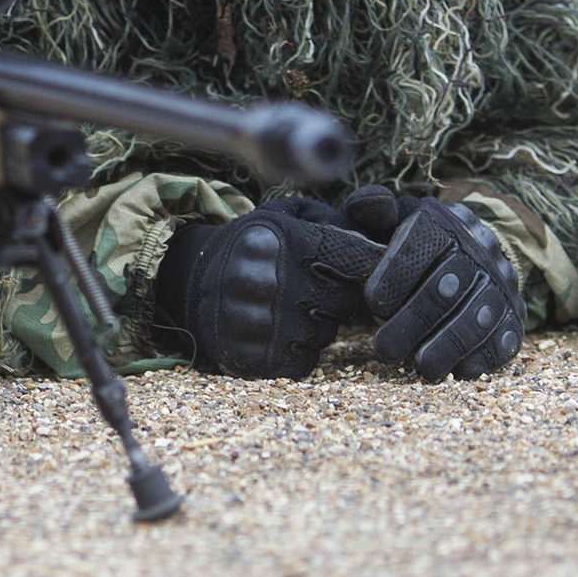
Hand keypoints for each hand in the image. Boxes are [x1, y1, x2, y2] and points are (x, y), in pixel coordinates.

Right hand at [155, 204, 383, 378]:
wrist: (190, 283)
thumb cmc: (253, 245)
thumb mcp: (287, 215)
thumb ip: (338, 220)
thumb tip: (387, 231)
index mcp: (282, 239)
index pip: (358, 259)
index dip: (370, 264)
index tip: (367, 265)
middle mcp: (271, 281)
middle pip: (345, 300)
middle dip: (339, 295)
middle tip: (314, 286)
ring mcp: (262, 323)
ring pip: (325, 333)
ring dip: (317, 323)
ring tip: (287, 306)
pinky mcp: (256, 357)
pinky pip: (304, 360)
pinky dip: (298, 349)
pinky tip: (277, 330)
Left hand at [357, 197, 522, 381]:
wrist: (456, 254)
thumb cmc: (405, 243)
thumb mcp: (384, 221)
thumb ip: (369, 210)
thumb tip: (374, 205)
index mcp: (445, 221)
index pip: (425, 241)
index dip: (399, 272)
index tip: (373, 302)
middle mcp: (480, 249)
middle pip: (450, 284)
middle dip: (415, 319)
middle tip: (384, 349)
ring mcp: (501, 284)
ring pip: (480, 314)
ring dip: (450, 344)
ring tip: (422, 367)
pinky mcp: (514, 316)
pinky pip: (506, 337)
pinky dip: (484, 356)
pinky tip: (460, 371)